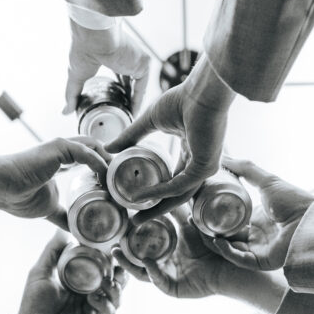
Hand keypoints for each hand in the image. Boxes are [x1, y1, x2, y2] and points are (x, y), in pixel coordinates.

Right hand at [0, 137, 109, 221]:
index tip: (117, 187)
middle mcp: (63, 150)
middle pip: (98, 150)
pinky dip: (99, 164)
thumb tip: (75, 230)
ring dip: (110, 163)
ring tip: (119, 182)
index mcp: (60, 161)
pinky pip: (87, 152)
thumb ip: (63, 216)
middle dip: (113, 164)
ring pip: (96, 147)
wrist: (3, 188)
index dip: (105, 169)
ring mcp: (61, 147)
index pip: (90, 158)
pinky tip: (106, 179)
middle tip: (124, 184)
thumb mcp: (49, 209)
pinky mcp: (59, 147)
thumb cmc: (18, 196)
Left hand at [14, 232, 125, 313]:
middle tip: (116, 260)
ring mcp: (98, 310)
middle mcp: (94, 294)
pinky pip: (110, 312)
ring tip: (105, 280)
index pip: (104, 265)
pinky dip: (105, 303)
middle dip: (119, 269)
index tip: (114, 244)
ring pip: (118, 295)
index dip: (110, 256)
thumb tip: (62, 228)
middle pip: (117, 279)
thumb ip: (53, 251)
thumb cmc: (34, 304)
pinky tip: (94, 298)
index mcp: (84, 281)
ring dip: (114, 285)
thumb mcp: (41, 272)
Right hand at [65, 19, 149, 114]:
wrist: (94, 38)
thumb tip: (65, 112)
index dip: (118, 92)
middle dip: (126, 99)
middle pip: (130, 83)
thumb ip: (73, 94)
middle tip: (119, 115)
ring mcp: (136, 60)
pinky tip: (131, 113)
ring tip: (126, 118)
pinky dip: (137, 100)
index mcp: (114, 55)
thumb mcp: (76, 76)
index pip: (120, 75)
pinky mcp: (143, 63)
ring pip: (137, 86)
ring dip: (133, 102)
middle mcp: (128, 58)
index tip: (113, 106)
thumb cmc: (83, 49)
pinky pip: (142, 87)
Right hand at [106, 56, 234, 219]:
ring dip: (157, 207)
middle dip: (156, 209)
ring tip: (137, 218)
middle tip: (135, 221)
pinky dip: (159, 192)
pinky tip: (141, 197)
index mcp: (191, 153)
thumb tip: (107, 148)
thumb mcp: (149, 122)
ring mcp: (205, 167)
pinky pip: (179, 186)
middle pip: (177, 194)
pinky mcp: (205, 167)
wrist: (201, 92)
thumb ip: (130, 137)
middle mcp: (200, 164)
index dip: (156, 193)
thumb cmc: (182, 100)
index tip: (135, 201)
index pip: (174, 180)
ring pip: (179, 195)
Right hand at [114, 209, 231, 298]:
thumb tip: (161, 194)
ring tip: (118, 254)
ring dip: (129, 265)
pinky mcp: (176, 290)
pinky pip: (160, 283)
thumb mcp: (188, 225)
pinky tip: (147, 262)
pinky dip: (154, 273)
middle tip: (112, 246)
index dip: (129, 241)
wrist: (229, 262)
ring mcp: (168, 279)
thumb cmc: (211, 245)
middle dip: (123, 256)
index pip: (142, 248)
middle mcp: (164, 268)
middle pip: (137, 264)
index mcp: (165, 253)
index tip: (118, 230)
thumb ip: (176, 213)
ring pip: (143, 275)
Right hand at [204, 157, 313, 270]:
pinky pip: (239, 259)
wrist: (311, 219)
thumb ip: (246, 168)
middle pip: (226, 235)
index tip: (198, 205)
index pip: (229, 220)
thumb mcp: (266, 180)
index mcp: (257, 219)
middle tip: (193, 218)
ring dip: (214, 241)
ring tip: (201, 229)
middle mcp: (256, 236)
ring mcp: (258, 250)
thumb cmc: (294, 200)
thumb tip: (223, 156)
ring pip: (229, 249)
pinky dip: (227, 252)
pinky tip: (217, 241)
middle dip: (209, 229)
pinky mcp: (262, 262)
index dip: (213, 215)